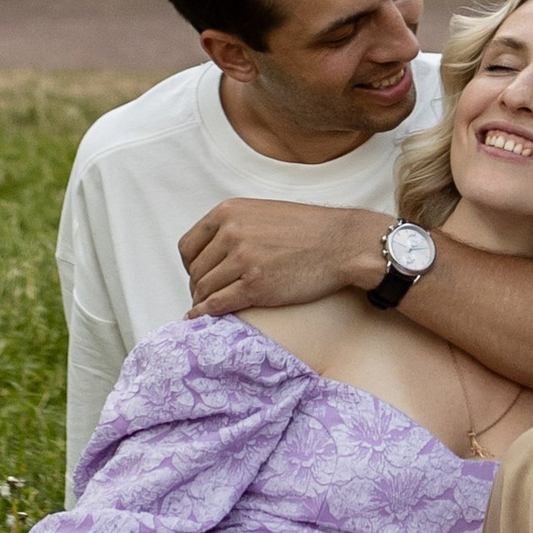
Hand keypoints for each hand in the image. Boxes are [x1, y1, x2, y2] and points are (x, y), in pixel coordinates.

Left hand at [180, 198, 389, 316]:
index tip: (199, 276)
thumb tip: (213, 249)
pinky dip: (205, 314)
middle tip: (206, 298)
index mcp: (230, 212)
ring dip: (203, 302)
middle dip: (199, 287)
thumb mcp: (264, 213)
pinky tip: (202, 320)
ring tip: (209, 309)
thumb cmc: (309, 230)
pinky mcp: (255, 285)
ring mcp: (243, 259)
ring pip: (204, 289)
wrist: (343, 243)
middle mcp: (231, 232)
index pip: (189, 246)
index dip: (191, 266)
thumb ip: (236, 226)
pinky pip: (217, 304)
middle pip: (196, 270)